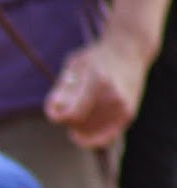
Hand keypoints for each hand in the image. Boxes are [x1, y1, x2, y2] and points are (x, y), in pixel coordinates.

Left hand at [44, 30, 149, 149]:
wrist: (131, 50)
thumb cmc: (95, 58)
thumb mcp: (73, 65)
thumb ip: (60, 90)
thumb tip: (55, 117)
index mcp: (98, 81)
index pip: (71, 115)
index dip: (58, 117)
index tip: (56, 109)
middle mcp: (113, 96)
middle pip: (79, 126)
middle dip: (69, 120)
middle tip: (72, 105)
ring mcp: (123, 107)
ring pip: (89, 134)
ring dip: (80, 128)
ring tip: (83, 110)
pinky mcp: (128, 114)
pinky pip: (104, 138)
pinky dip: (92, 137)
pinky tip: (87, 128)